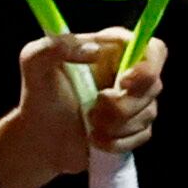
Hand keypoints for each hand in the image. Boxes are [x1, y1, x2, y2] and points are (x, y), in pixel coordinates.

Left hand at [14, 28, 166, 175]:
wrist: (39, 137)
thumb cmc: (38, 95)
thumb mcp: (33, 61)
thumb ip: (55, 46)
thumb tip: (95, 50)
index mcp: (111, 50)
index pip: (152, 49)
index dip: (147, 66)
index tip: (123, 82)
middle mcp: (129, 72)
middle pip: (154, 84)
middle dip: (122, 104)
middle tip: (92, 110)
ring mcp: (135, 101)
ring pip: (148, 113)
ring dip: (114, 124)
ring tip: (87, 123)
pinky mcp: (135, 127)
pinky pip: (142, 136)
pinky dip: (116, 141)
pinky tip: (94, 139)